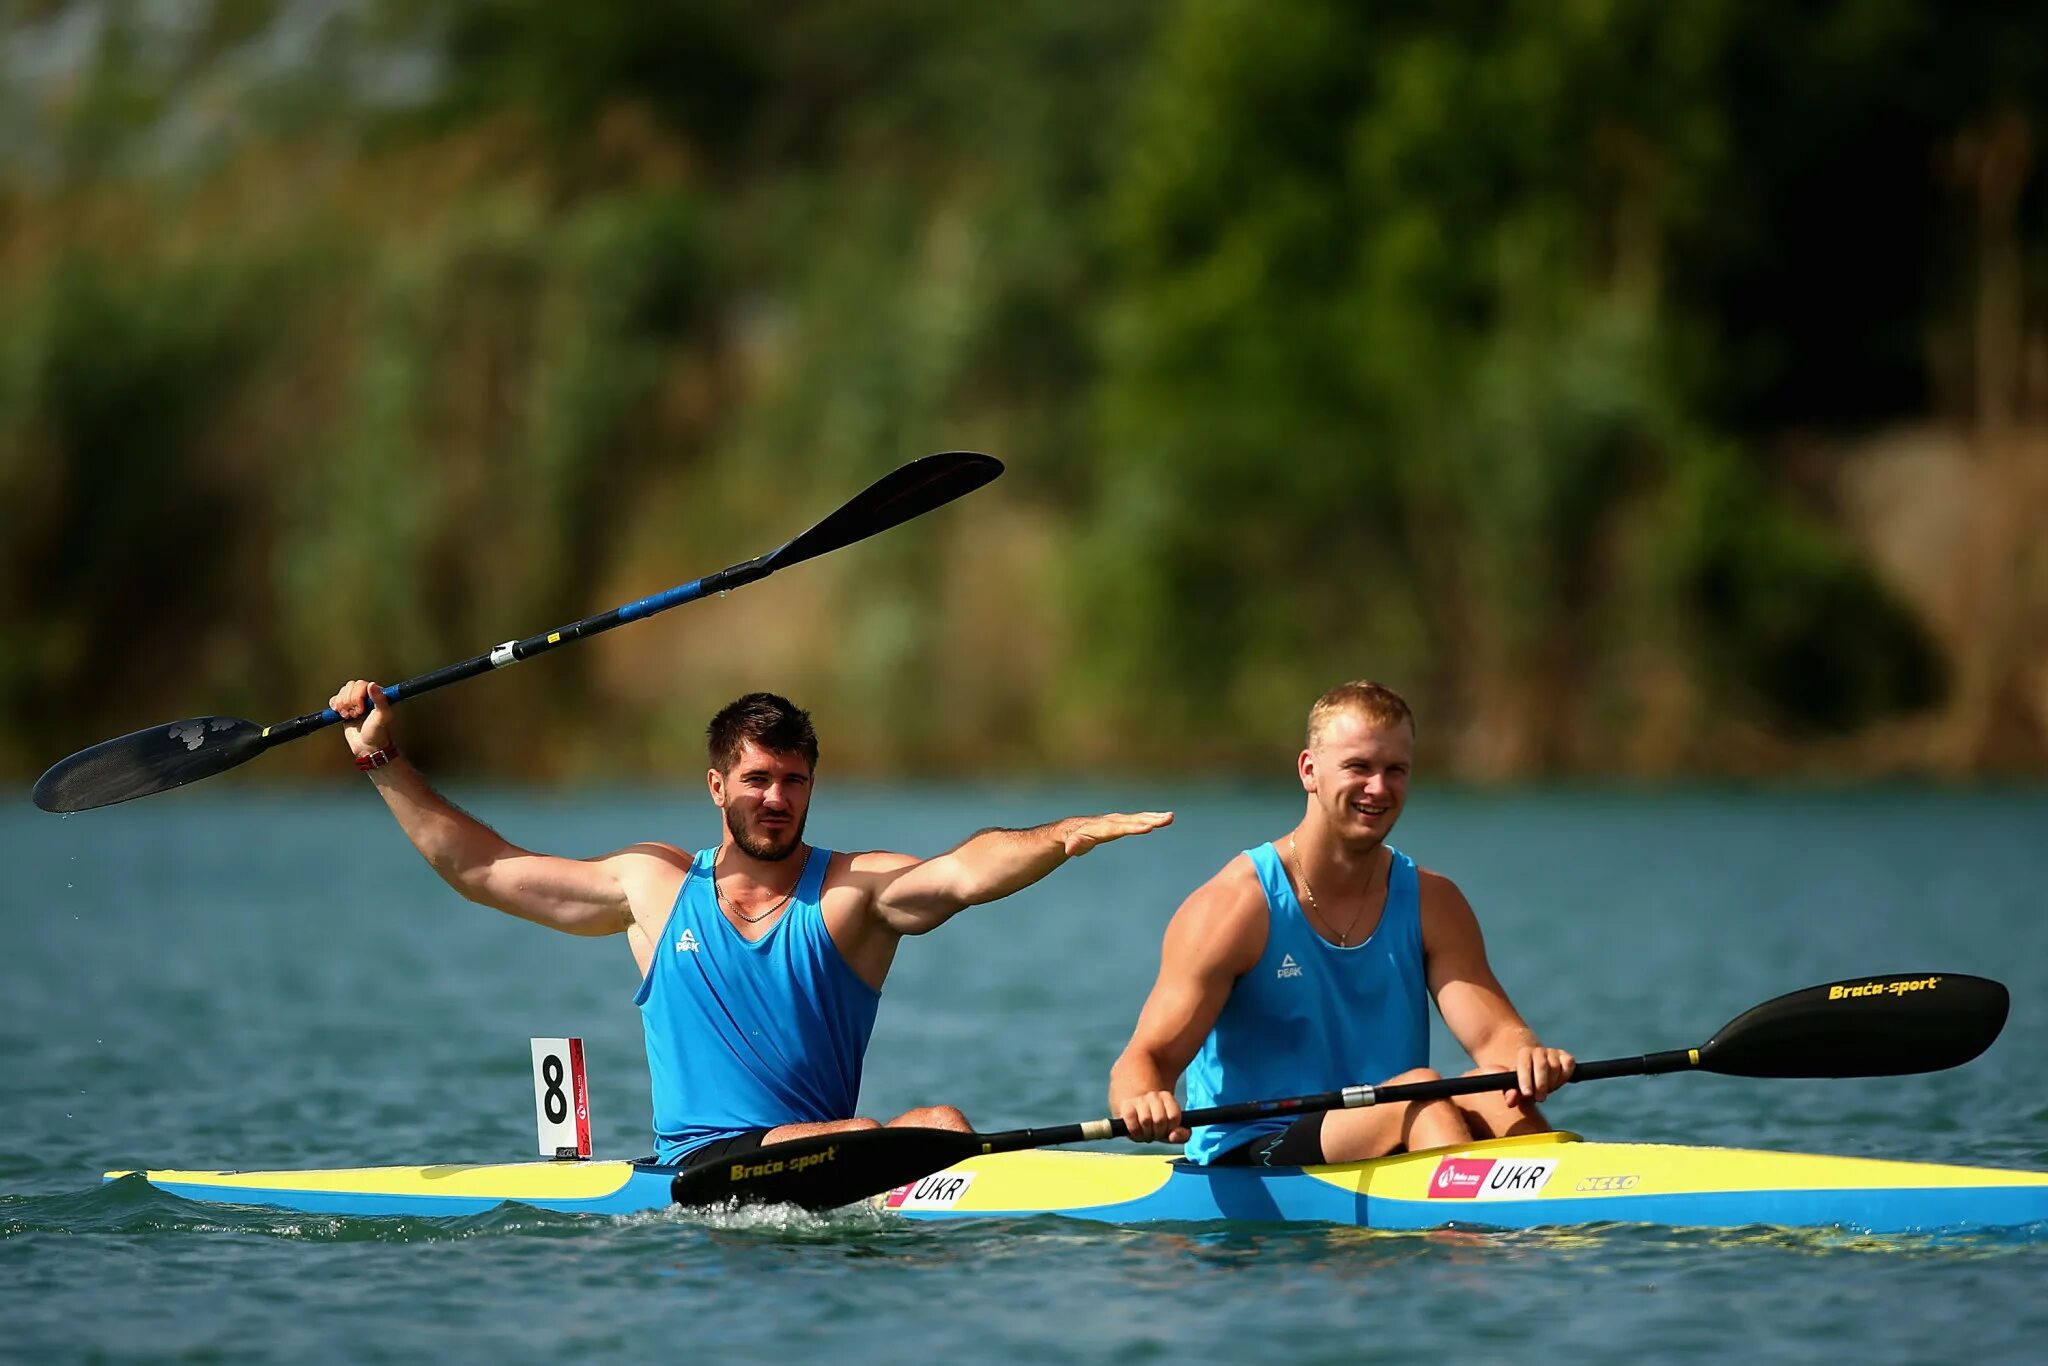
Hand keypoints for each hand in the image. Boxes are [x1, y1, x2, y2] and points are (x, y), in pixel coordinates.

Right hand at [328, 679, 394, 758]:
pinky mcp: (345, 707)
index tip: (361, 708)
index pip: (362, 684)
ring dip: (343, 705)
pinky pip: (335, 699)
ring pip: (342, 692)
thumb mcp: (383, 717)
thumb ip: (380, 700)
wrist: (366, 747)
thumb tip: (372, 685)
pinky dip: (335, 705)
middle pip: (350, 686)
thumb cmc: (378, 733)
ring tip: (350, 715)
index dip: (358, 695)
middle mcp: (366, 696)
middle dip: (350, 702)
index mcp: (377, 695)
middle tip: (356, 714)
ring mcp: (355, 701)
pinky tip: (341, 714)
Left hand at [1059, 811, 1173, 856]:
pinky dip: (1152, 817)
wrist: (1075, 828)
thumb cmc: (1073, 838)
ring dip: (1155, 817)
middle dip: (1150, 819)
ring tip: (1171, 817)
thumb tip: (1070, 849)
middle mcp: (1113, 821)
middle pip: (1134, 820)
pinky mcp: (1124, 822)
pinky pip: (1140, 819)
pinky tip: (1165, 818)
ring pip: (1139, 818)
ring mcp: (1119, 820)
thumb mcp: (1072, 842)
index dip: (1133, 827)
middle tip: (1167, 818)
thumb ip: (1073, 844)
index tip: (1148, 827)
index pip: (1120, 828)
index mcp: (1102, 828)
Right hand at [1115, 1089, 1188, 1144]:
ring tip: (1146, 1133)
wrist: (1132, 1105)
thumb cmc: (1155, 1121)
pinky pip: (1133, 1125)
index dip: (1171, 1128)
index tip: (1166, 1129)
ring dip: (1146, 1134)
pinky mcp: (1126, 1107)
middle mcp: (1153, 1096)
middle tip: (1154, 1133)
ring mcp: (1139, 1100)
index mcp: (1167, 1097)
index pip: (1174, 1116)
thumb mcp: (1171, 1128)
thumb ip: (1182, 1135)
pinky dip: (1136, 1134)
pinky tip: (1137, 1132)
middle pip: (1160, 1120)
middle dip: (1158, 1133)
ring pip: (1146, 1121)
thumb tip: (1173, 1136)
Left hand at [1505, 1044, 1574, 1107]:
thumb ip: (1509, 1093)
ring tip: (1547, 1090)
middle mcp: (1538, 1051)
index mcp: (1523, 1054)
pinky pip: (1569, 1064)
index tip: (1527, 1094)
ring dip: (1552, 1082)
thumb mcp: (1512, 1087)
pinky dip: (1565, 1076)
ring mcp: (1553, 1053)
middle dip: (1541, 1084)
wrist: (1536, 1076)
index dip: (1525, 1080)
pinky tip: (1558, 1082)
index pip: (1524, 1065)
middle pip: (1542, 1065)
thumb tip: (1511, 1101)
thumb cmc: (1522, 1082)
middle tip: (1539, 1099)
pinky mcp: (1566, 1058)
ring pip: (1555, 1067)